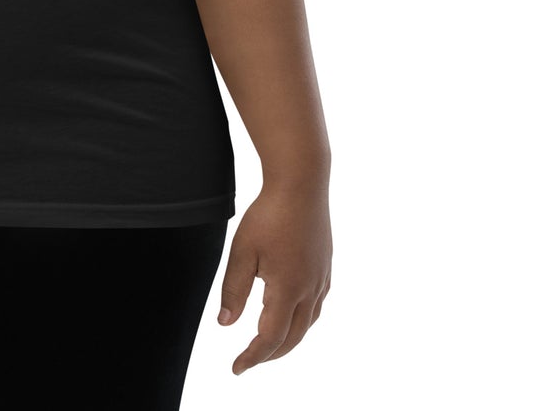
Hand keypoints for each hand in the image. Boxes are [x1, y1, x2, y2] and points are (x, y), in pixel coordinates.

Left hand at [216, 184, 330, 373]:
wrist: (302, 183)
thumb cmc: (269, 214)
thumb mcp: (242, 251)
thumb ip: (234, 290)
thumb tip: (226, 325)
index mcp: (287, 290)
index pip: (270, 338)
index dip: (252, 357)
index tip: (236, 368)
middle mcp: (309, 290)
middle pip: (292, 338)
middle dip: (270, 354)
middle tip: (249, 360)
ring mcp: (321, 278)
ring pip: (308, 323)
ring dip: (288, 338)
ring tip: (269, 342)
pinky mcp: (326, 266)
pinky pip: (316, 305)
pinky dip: (302, 319)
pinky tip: (291, 311)